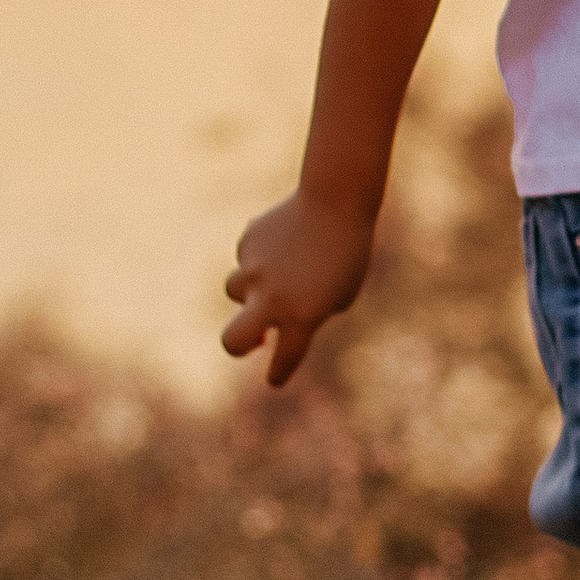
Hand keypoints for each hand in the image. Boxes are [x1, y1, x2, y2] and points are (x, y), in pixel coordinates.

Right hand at [223, 188, 376, 387]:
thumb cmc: (347, 252)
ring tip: (279, 273)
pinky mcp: (247, 243)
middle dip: (237, 347)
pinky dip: (260, 256)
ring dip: (249, 291)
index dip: (279, 374)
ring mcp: (255, 270)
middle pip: (232, 341)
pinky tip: (285, 240)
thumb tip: (274, 320)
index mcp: (301, 318)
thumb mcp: (339, 294)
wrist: (337, 201)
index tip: (275, 378)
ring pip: (233, 290)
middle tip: (255, 339)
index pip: (283, 362)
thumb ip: (307, 314)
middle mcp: (272, 299)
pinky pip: (247, 258)